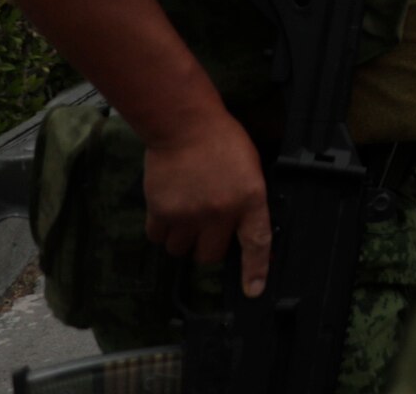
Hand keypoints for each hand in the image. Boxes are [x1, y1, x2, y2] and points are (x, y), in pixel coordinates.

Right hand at [143, 109, 271, 295]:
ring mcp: (189, 215)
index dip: (256, 270)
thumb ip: (248, 201)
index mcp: (250, 199)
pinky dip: (162, 231)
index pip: (257, 243)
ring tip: (186, 214)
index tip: (254, 291)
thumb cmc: (223, 142)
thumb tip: (245, 230)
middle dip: (209, 247)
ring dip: (183, 240)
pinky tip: (168, 210)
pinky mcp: (161, 212)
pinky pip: (158, 239)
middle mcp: (220, 212)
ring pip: (181, 251)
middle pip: (211, 256)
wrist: (185, 126)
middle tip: (207, 227)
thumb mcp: (250, 169)